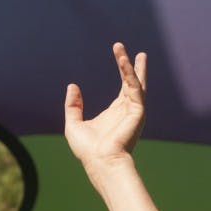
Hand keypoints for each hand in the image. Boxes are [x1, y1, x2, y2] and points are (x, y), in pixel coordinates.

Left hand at [64, 43, 146, 173]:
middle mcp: (127, 109)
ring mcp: (134, 110)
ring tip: (120, 49)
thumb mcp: (74, 124)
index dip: (124, 71)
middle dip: (133, 67)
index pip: (123, 88)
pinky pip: (134, 87)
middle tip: (136, 52)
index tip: (121, 56)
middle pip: (134, 83)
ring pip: (135, 82)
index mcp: (115, 112)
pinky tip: (122, 60)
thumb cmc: (88, 150)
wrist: (100, 161)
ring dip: (130, 65)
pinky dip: (129, 73)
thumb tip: (72, 86)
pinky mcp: (137, 111)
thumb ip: (73, 106)